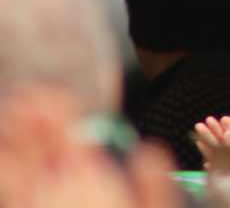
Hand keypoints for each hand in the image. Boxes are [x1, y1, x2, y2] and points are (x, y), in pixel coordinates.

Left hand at [0, 88, 179, 207]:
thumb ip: (154, 183)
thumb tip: (147, 150)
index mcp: (92, 183)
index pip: (72, 137)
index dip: (58, 111)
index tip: (50, 92)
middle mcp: (59, 193)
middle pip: (39, 150)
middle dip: (30, 120)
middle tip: (23, 96)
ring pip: (16, 173)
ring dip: (12, 145)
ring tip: (8, 123)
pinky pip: (11, 197)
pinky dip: (6, 174)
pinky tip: (5, 163)